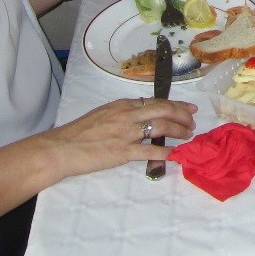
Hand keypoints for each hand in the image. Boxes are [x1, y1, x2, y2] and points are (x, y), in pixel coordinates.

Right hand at [43, 96, 197, 179]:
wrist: (61, 148)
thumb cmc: (78, 132)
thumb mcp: (102, 114)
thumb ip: (122, 113)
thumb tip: (140, 114)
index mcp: (122, 105)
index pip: (155, 101)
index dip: (175, 104)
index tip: (188, 108)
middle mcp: (126, 115)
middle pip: (163, 109)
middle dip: (182, 114)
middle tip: (193, 121)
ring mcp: (126, 133)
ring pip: (161, 127)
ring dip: (178, 131)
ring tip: (188, 136)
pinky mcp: (122, 152)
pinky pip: (149, 150)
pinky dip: (165, 151)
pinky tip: (175, 153)